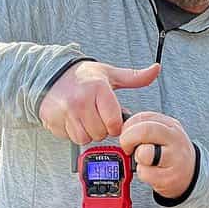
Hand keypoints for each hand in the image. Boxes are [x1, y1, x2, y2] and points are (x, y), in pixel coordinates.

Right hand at [38, 60, 160, 145]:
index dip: (115, 125)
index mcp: (98, 89)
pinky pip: (69, 138)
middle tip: (96, 116)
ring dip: (87, 133)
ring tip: (85, 118)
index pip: (113, 122)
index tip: (112, 119)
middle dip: (101, 128)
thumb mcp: (110, 75)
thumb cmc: (84, 77)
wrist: (52, 75)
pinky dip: (73, 133)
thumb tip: (156, 69)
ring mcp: (65, 112)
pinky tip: (73, 120)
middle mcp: (80, 100)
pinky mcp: (53, 120)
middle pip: (100, 133)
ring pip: (84, 138)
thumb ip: (135, 77)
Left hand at [120, 111, 196, 199]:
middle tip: (127, 148)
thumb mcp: (163, 134)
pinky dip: (143, 174)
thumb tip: (120, 127)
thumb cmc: (170, 153)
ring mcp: (174, 159)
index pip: (142, 117)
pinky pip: (145, 173)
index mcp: (170, 125)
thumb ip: (144, 127)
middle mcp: (174, 139)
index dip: (128, 127)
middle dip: (127, 139)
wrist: (190, 174)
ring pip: (144, 153)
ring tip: (144, 161)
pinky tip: (151, 172)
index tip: (126, 135)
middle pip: (143, 131)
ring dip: (137, 159)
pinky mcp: (169, 178)